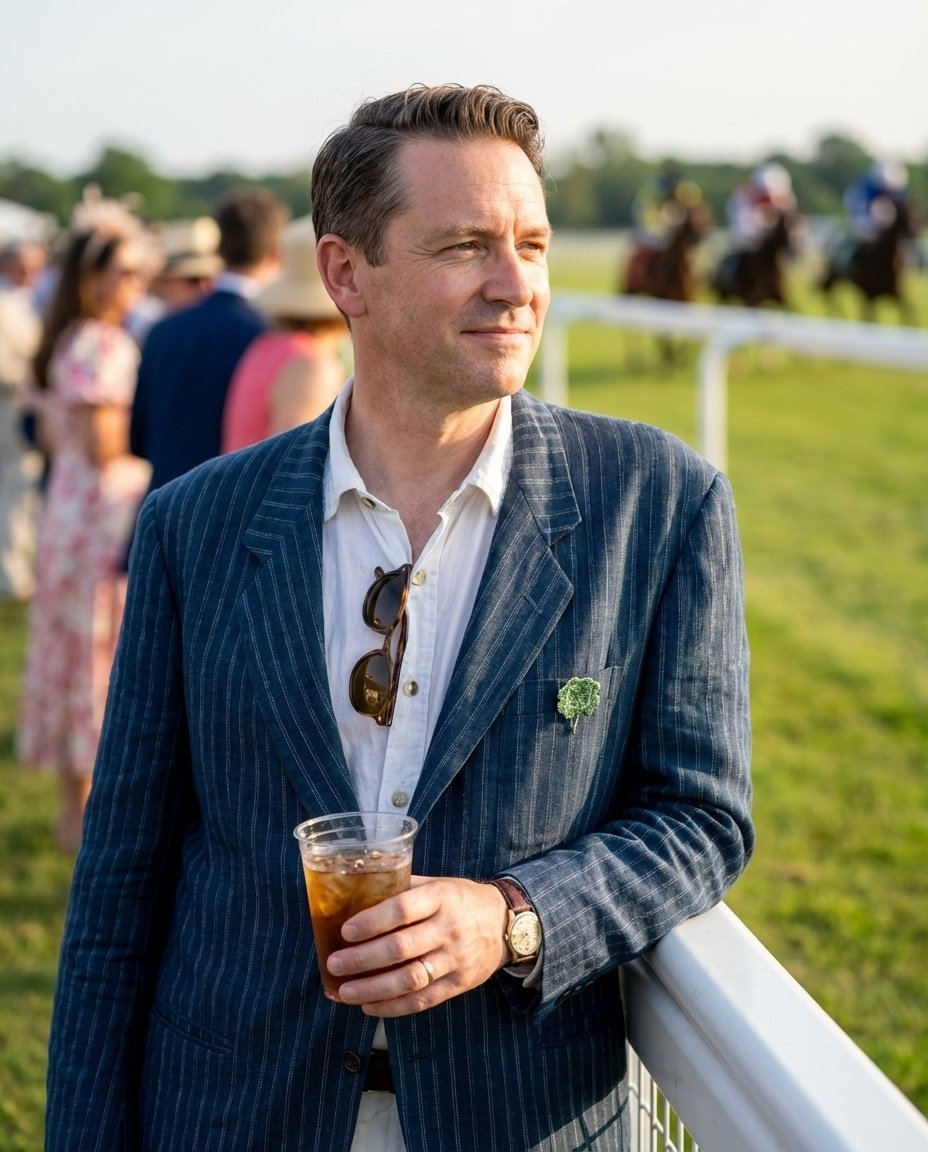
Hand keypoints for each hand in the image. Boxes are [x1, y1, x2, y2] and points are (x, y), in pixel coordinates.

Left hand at [327, 876, 509, 1015]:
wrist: (505, 925)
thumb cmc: (461, 900)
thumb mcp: (438, 884)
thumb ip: (404, 889)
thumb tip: (357, 895)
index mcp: (442, 897)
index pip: (403, 909)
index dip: (372, 922)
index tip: (345, 931)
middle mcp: (450, 929)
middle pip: (402, 948)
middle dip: (363, 959)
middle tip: (335, 965)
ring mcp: (456, 960)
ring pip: (410, 980)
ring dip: (373, 989)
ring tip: (344, 992)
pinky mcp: (459, 985)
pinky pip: (423, 1001)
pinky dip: (393, 1007)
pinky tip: (369, 1006)